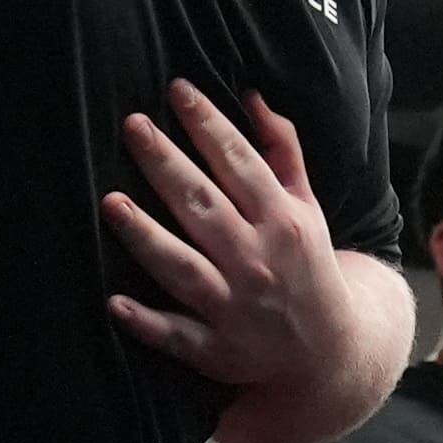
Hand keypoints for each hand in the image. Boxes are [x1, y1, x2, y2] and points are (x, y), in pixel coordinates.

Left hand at [107, 87, 382, 420]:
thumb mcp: (306, 206)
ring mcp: (235, 308)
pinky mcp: (217, 350)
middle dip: (167, 164)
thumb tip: (253, 98)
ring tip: (111, 202)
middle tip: (133, 126)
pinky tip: (114, 302)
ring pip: (183, 267)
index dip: (208, 124)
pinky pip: (177, 336)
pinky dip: (146, 323)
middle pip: (204, 205)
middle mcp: (258, 260)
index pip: (240, 163)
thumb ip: (282, 151)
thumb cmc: (307, 265)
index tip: (177, 90)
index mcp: (283, 220)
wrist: (331, 351)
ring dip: (147, 236)